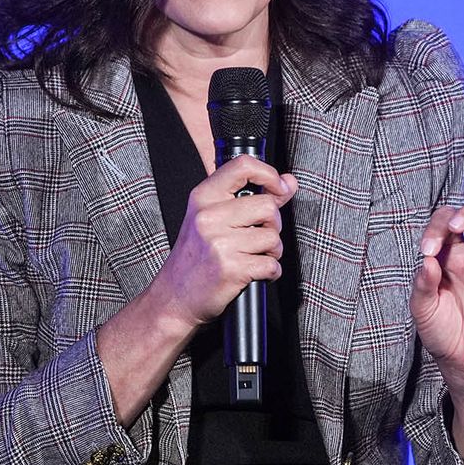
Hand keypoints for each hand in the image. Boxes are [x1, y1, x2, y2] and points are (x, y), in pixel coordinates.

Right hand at [151, 155, 297, 328]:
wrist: (174, 298)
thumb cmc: (195, 257)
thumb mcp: (213, 218)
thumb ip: (252, 197)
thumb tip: (289, 181)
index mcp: (203, 197)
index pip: (243, 166)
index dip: (270, 175)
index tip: (279, 188)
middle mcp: (209, 216)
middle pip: (268, 206)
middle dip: (273, 225)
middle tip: (258, 237)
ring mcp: (219, 242)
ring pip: (273, 237)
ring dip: (271, 252)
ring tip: (252, 256)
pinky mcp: (231, 268)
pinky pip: (271, 265)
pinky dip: (270, 272)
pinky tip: (253, 273)